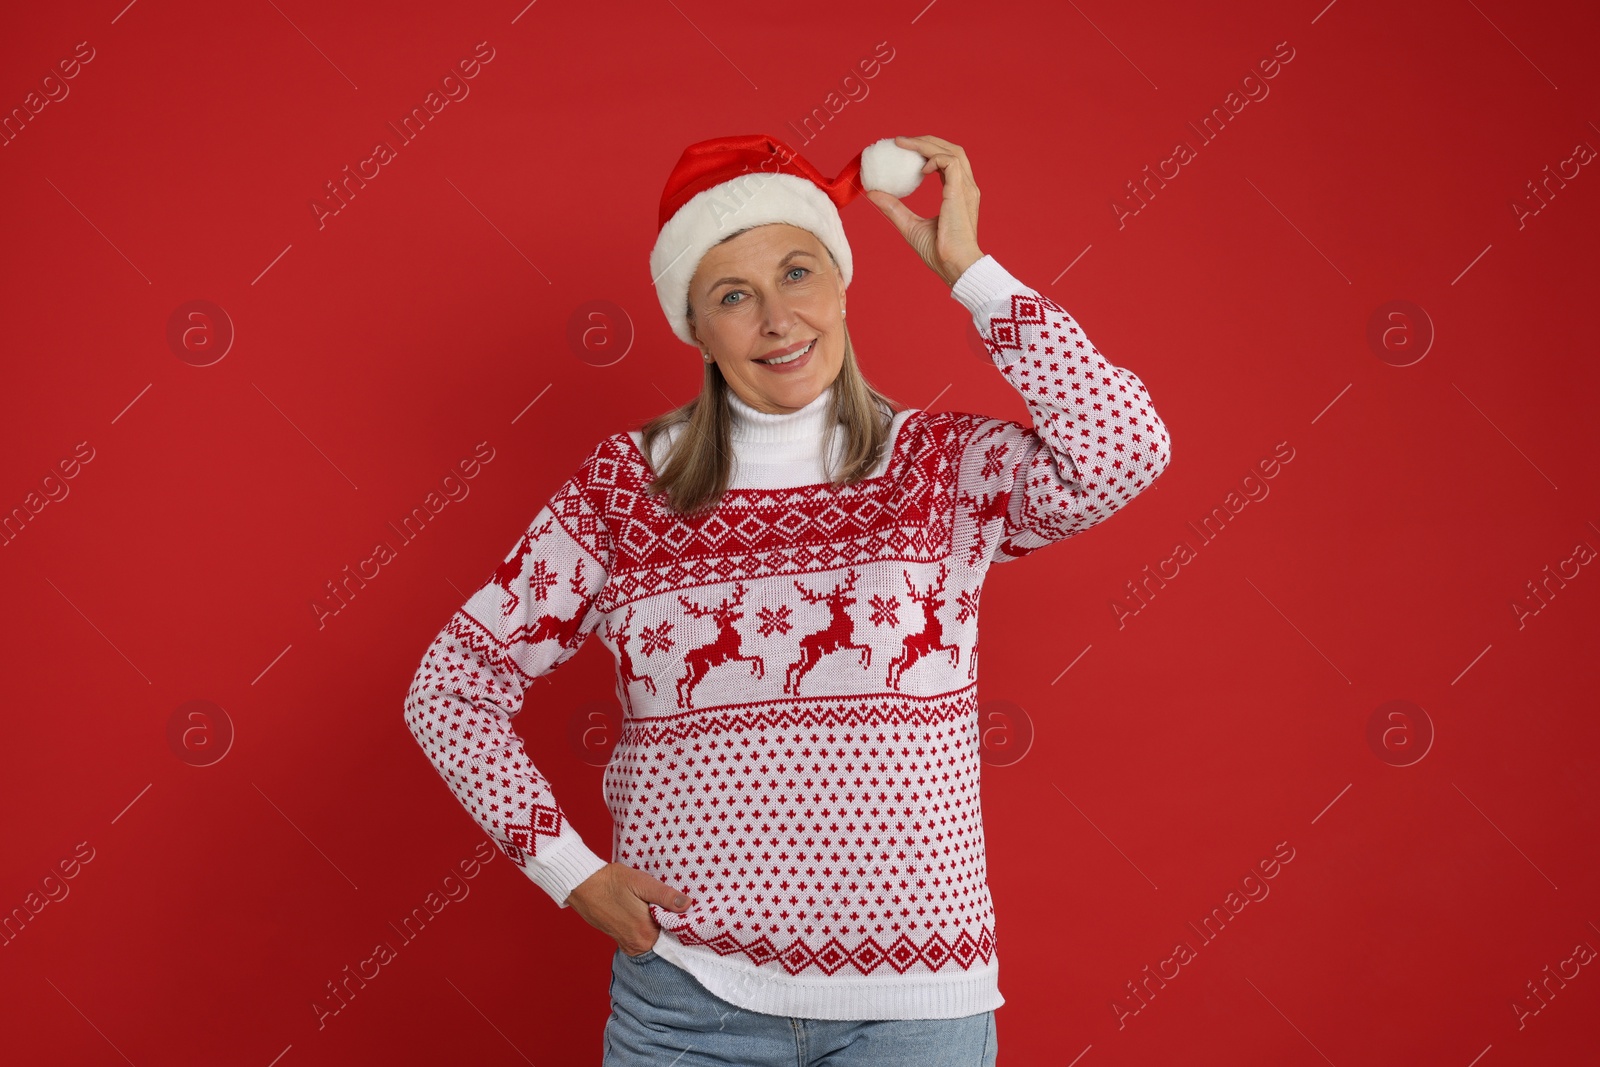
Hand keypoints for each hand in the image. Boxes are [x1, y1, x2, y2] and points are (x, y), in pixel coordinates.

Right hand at [566, 862, 691, 955]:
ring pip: (657, 939)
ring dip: (663, 927)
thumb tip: (688, 904)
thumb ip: (666, 896)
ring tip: (667, 909)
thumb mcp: (642, 883)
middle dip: (675, 925)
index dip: (685, 922)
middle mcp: (639, 945)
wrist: (583, 886)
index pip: (676, 935)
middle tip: (680, 907)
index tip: (693, 911)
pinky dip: (651, 929)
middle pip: (667, 939)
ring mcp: (630, 946)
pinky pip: (645, 939)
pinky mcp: (623, 942)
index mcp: (646, 933)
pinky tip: (652, 914)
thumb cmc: (611, 881)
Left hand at [864, 134, 984, 287]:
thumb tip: (872, 193)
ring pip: (951, 151)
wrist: (954, 266)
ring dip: (927, 144)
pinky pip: (949, 162)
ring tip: (904, 144)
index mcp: (958, 193)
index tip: (903, 151)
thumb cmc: (939, 252)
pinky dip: (933, 159)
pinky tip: (919, 169)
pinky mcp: (960, 191)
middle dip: (926, 141)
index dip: (926, 152)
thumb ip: (894, 208)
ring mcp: (966, 188)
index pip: (946, 163)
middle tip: (900, 142)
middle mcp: (965, 187)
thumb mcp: (909, 225)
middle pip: (951, 150)